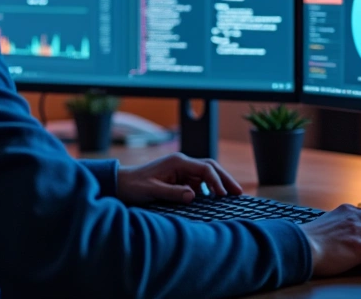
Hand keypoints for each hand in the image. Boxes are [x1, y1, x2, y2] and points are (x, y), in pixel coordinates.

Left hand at [116, 152, 243, 205]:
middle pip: (211, 167)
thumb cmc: (134, 186)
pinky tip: (216, 198)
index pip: (204, 169)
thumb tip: (193, 195)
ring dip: (220, 183)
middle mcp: (182, 163)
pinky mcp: (180, 177)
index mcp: (177, 162)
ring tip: (233, 195)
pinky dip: (210, 188)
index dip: (216, 181)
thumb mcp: (152, 191)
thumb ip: (172, 193)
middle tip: (239, 192)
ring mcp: (182, 170)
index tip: (223, 195)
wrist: (121, 184)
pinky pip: (200, 181)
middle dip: (225, 179)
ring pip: (207, 174)